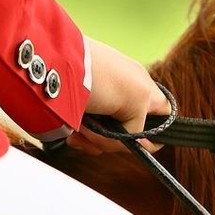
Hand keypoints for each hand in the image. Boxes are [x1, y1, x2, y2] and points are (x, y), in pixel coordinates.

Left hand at [66, 37, 170, 154]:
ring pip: (107, 140)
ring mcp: (100, 107)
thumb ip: (142, 126)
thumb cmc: (99, 75)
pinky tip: (72, 133)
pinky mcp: (78, 114)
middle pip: (129, 136)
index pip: (161, 118)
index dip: (153, 135)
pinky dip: (80, 138)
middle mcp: (123, 99)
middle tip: (100, 133)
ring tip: (81, 130)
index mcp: (143, 90)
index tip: (138, 142)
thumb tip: (137, 146)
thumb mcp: (136, 100)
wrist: (53, 67)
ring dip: (95, 140)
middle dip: (114, 141)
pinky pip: (86, 137)